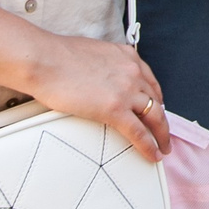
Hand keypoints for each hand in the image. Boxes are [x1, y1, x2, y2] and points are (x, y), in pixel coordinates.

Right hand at [21, 35, 171, 162]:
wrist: (45, 60)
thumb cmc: (58, 57)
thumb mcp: (94, 54)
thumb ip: (106, 66)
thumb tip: (101, 78)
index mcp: (127, 56)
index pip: (150, 82)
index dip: (155, 99)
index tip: (156, 109)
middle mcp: (132, 72)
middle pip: (156, 100)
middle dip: (162, 119)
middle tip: (164, 133)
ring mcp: (126, 91)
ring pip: (154, 117)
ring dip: (161, 135)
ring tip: (163, 147)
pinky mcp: (115, 109)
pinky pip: (139, 133)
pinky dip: (149, 146)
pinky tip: (153, 155)